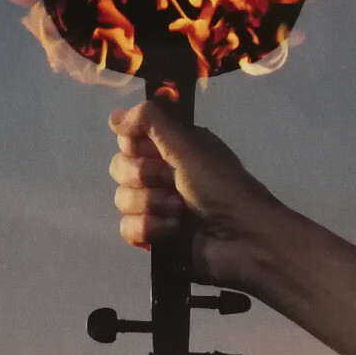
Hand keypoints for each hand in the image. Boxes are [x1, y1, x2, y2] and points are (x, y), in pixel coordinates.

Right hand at [107, 102, 283, 292]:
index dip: (134, 144)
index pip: (129, 139)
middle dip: (143, 176)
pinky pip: (127, 227)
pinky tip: (172, 230)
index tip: (151, 149)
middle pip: (120, 168)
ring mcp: (156, 206)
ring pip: (122, 198)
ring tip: (180, 211)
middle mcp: (162, 172)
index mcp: (172, 147)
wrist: (242, 237)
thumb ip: (152, 122)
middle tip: (170, 181)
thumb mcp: (189, 146)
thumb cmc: (220, 186)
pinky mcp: (154, 236)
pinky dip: (149, 228)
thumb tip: (113, 117)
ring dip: (152, 203)